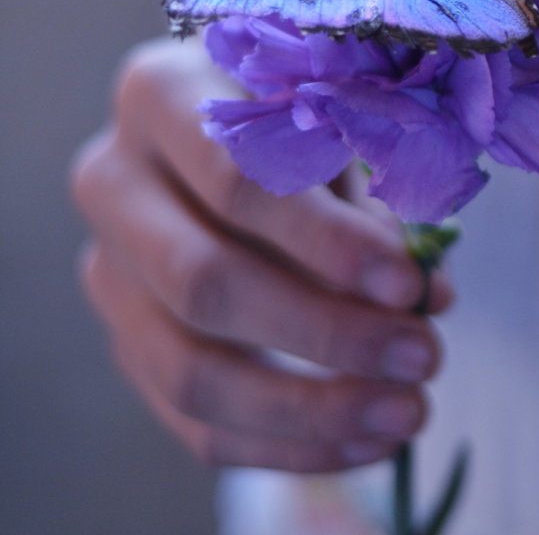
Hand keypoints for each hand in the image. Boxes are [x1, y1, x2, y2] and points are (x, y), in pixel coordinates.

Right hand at [71, 37, 451, 472]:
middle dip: (326, 332)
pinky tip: (365, 440)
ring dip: (310, 408)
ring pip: (190, 369)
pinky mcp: (128, 341)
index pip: (238, 182)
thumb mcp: (341, 124)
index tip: (409, 283)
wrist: (231, 127)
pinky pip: (195, 421)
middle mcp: (114, 182)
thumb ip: (378, 198)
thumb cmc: (304, 112)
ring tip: (407, 412)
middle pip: (205, 283)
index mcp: (163, 95)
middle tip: (424, 355)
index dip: (326, 241)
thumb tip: (428, 299)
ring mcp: (110, 271)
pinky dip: (287, 443)